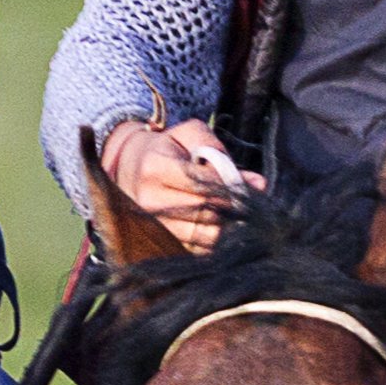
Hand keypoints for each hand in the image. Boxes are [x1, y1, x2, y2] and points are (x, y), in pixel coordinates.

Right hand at [99, 119, 255, 253]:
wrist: (127, 167)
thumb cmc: (165, 148)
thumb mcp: (189, 135)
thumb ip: (221, 153)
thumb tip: (258, 183)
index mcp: (155, 168)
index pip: (203, 185)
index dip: (229, 187)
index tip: (245, 185)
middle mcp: (149, 201)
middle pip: (208, 212)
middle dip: (232, 206)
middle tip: (245, 201)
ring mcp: (151, 226)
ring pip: (207, 235)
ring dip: (227, 225)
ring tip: (231, 212)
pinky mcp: (159, 243)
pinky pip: (199, 250)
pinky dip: (215, 240)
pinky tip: (217, 225)